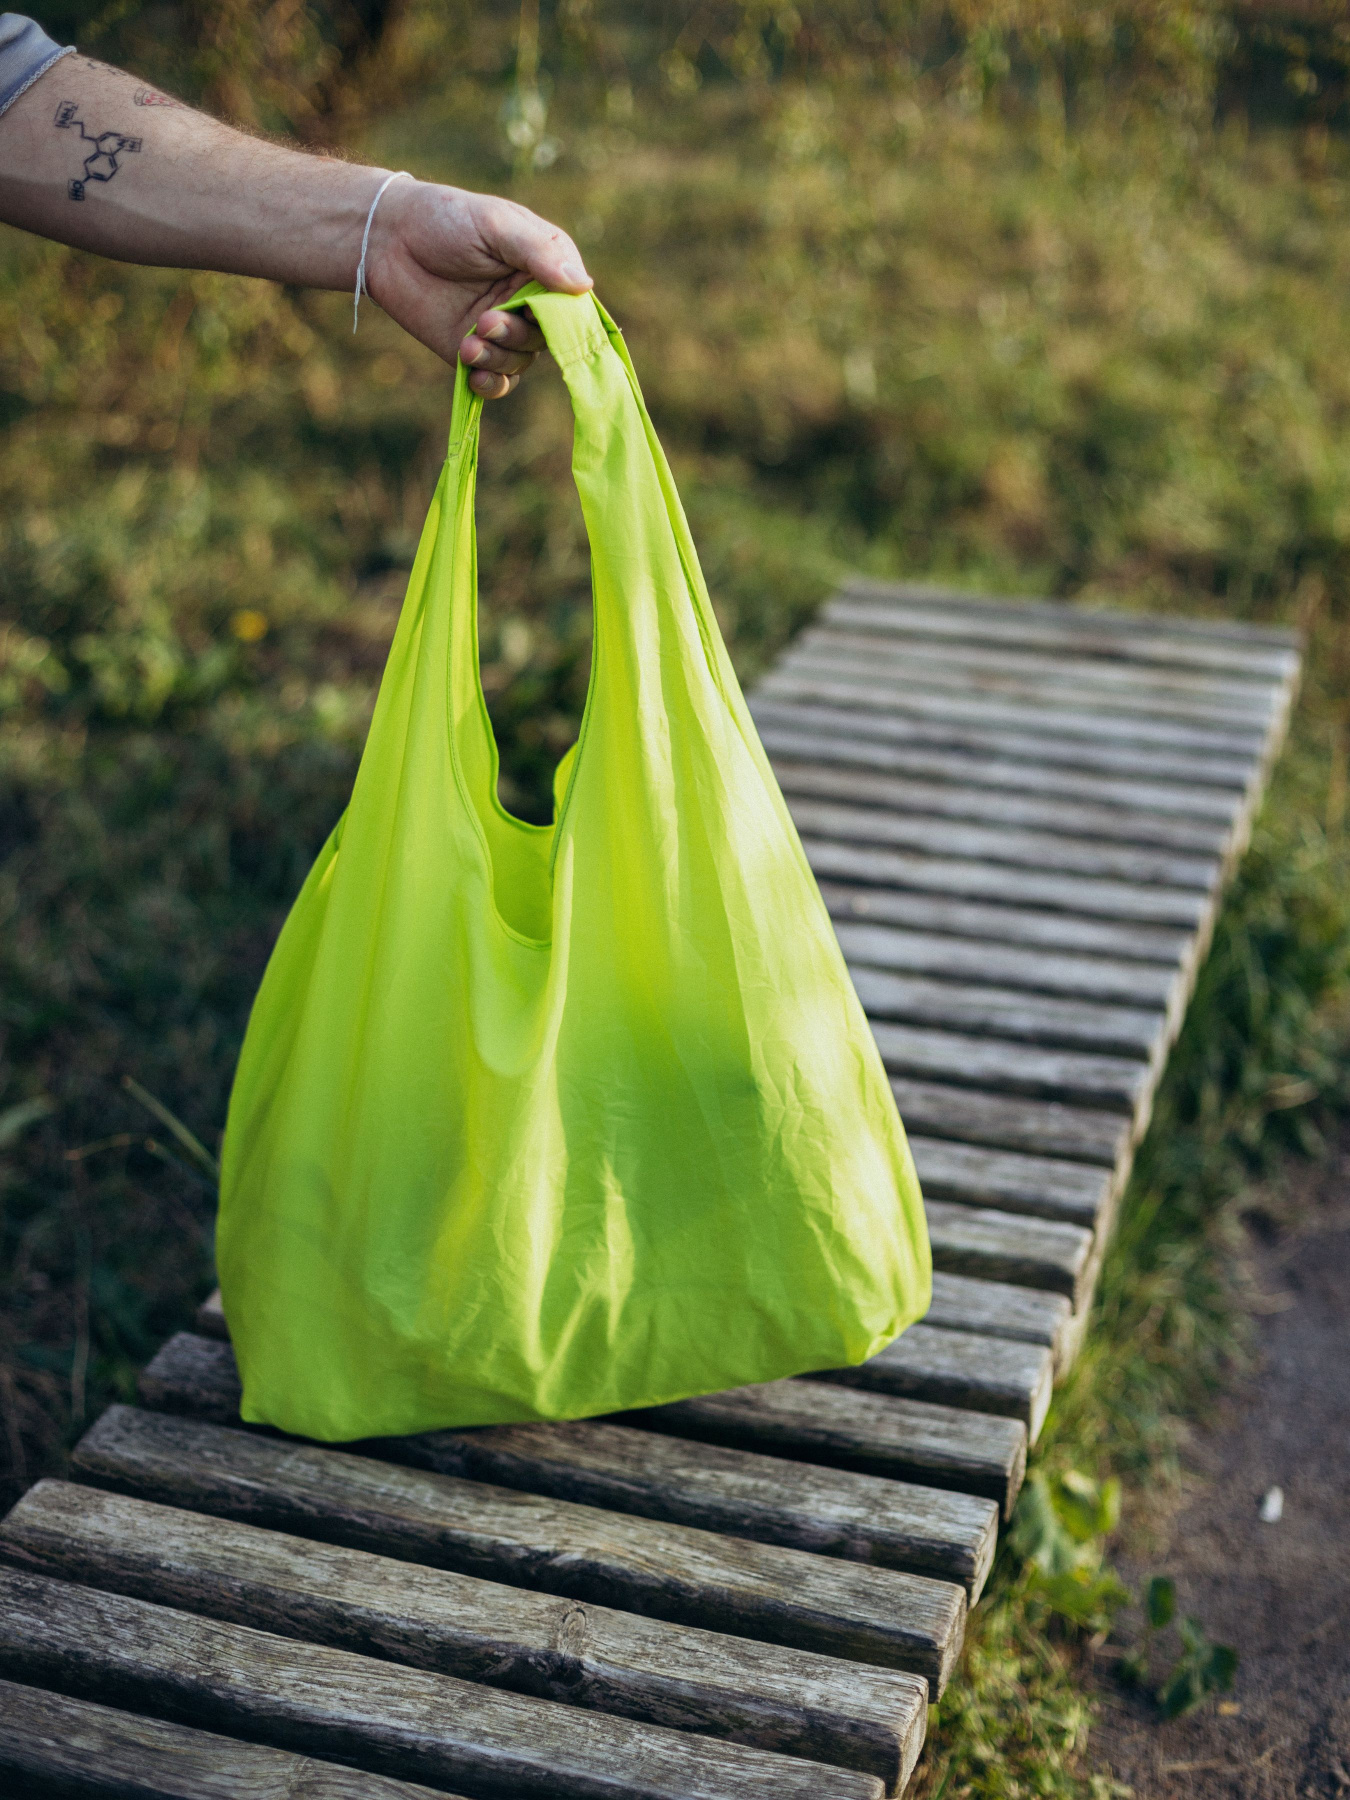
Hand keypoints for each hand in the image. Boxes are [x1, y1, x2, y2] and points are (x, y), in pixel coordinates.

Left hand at [364, 179, 591, 397]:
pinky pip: (496, 383)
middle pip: (546, 341)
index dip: (565, 321)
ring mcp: (499, 331)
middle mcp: (526, 304)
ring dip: (499, 358)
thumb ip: (539, 253)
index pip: (573, 307)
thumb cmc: (445, 218)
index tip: (543, 318)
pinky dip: (491, 385)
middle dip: (519, 336)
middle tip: (487, 321)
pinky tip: (474, 374)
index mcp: (542, 270)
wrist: (387, 237)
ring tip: (469, 341)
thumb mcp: (497, 225)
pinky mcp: (471, 352)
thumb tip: (584, 286)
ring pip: (520, 362)